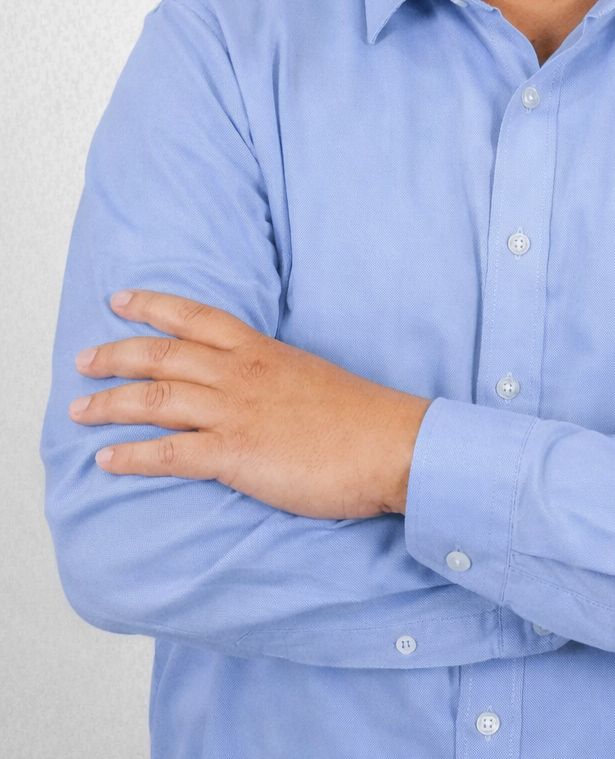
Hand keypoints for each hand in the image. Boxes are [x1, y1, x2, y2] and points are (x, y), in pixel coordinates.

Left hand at [69, 291, 431, 518]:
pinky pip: (170, 452)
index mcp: (263, 351)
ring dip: (110, 402)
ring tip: (79, 409)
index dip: (154, 306)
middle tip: (83, 360)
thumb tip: (258, 388)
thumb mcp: (312, 377)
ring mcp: (236, 412)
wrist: (391, 443)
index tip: (122, 299)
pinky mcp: (236, 453)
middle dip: (116, 354)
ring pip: (156, 398)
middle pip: (163, 354)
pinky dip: (133, 455)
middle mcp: (242, 374)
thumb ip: (276, 378)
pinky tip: (107, 459)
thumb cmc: (362, 418)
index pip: (198, 317)